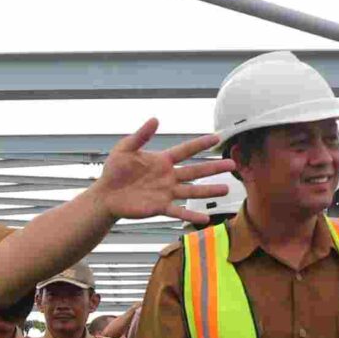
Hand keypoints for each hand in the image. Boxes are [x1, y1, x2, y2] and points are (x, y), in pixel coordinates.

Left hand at [90, 119, 234, 223]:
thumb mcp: (125, 149)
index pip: (186, 150)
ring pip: (192, 191)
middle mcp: (168, 176)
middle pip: (195, 171)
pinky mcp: (160, 207)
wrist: (106, 194)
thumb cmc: (115, 170)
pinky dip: (192, 215)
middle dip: (214, 168)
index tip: (217, 138)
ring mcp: (166, 192)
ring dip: (209, 190)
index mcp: (162, 160)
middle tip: (232, 165)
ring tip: (226, 189)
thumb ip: (140, 136)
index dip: (201, 144)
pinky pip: (179, 211)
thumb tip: (155, 119)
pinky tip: (206, 218)